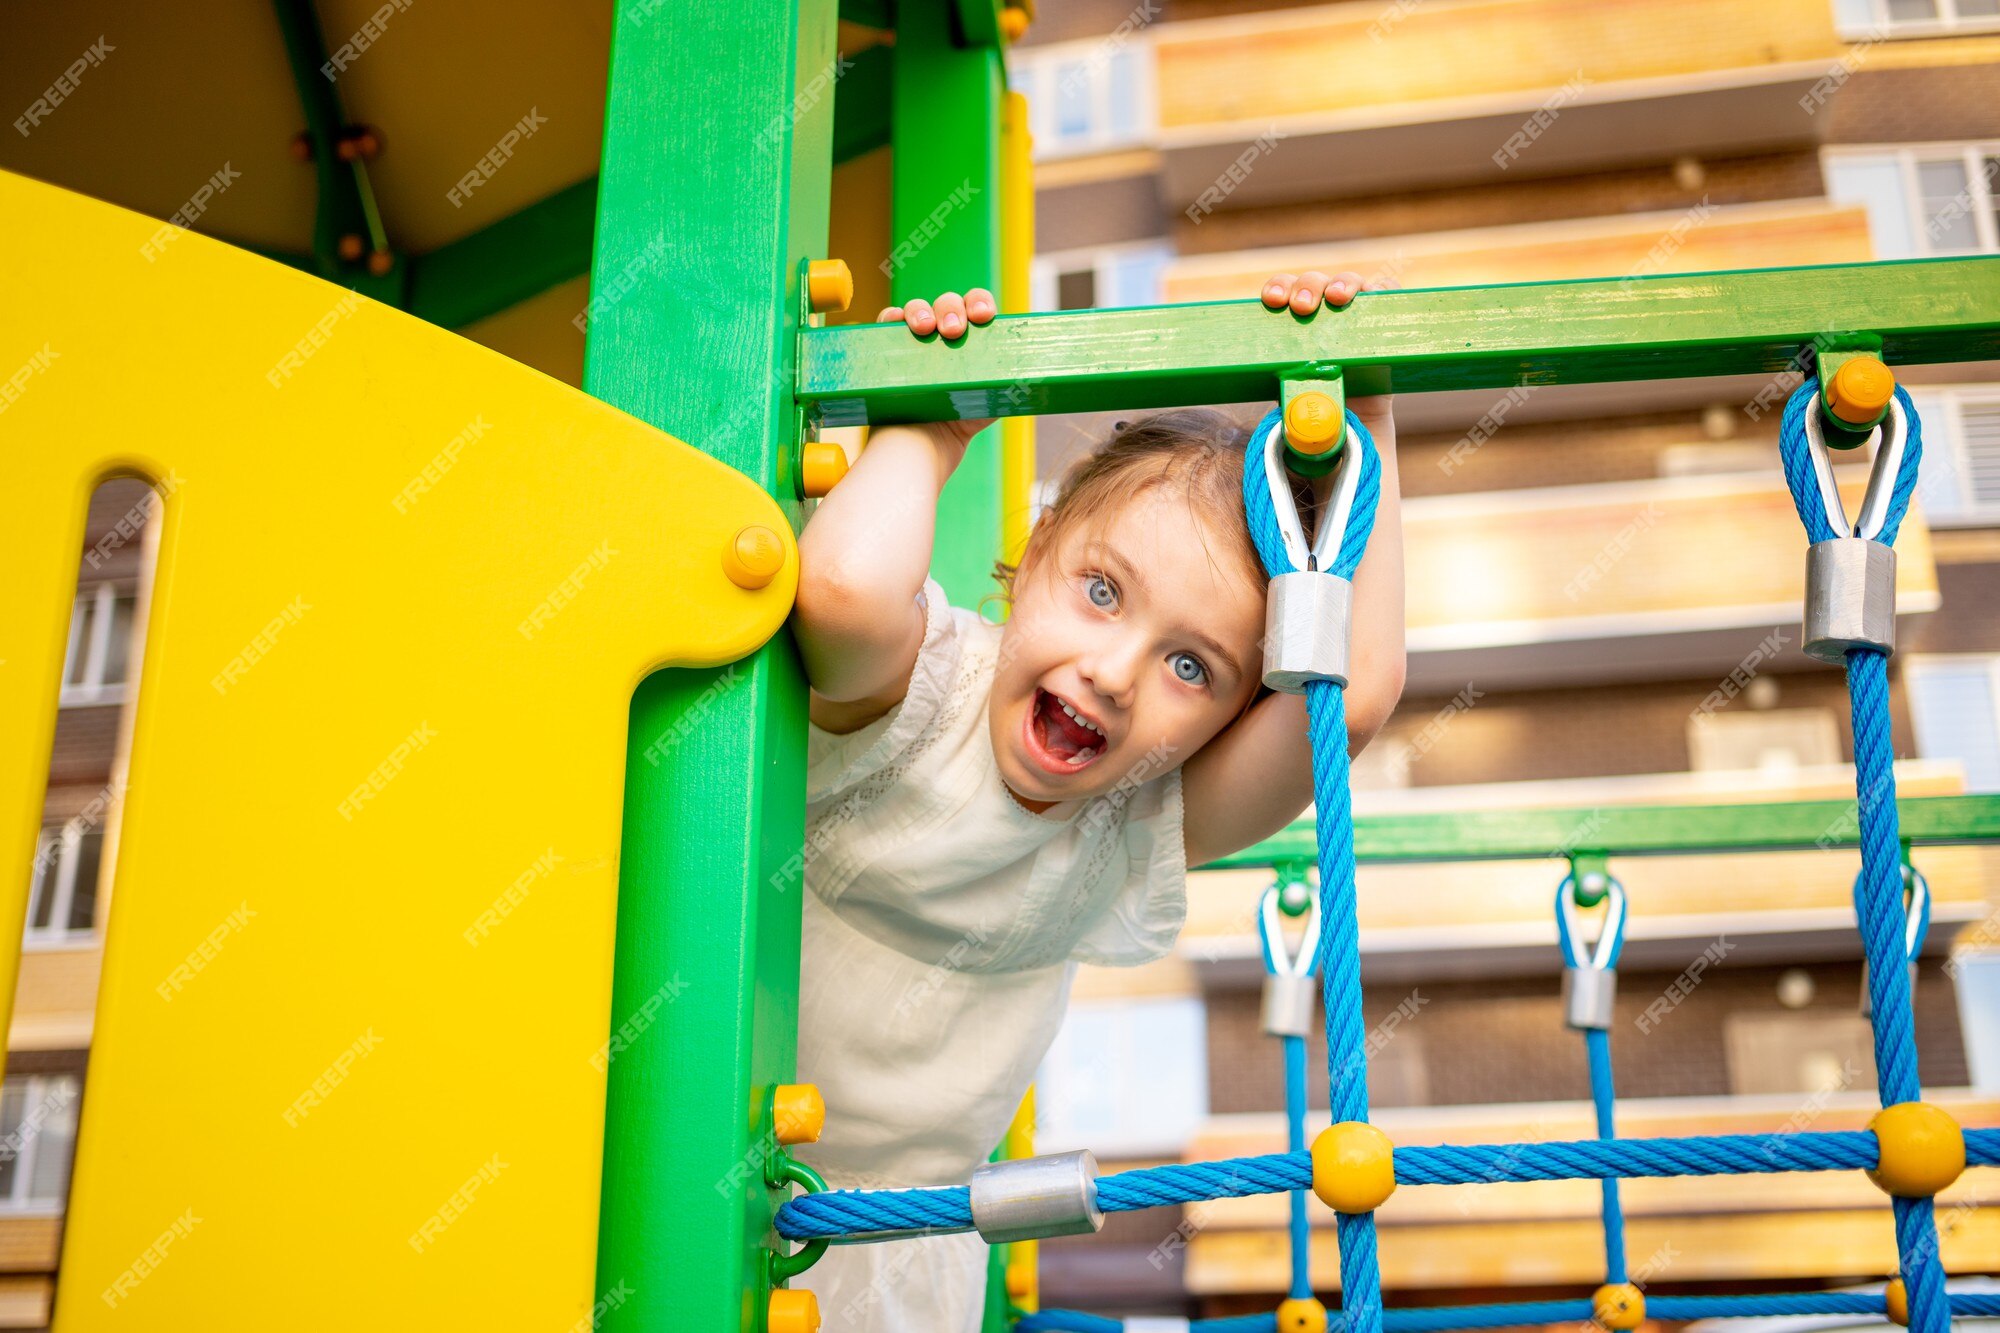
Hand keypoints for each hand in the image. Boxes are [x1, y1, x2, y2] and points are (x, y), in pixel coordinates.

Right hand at [877, 287, 998, 446]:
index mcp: (972, 338)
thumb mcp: (994, 398)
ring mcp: (916, 341)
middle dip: (952, 310)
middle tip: (954, 331)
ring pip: (917, 309)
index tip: (984, 316)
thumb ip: (1012, 379)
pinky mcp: (889, 350)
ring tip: (925, 329)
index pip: (976, 307)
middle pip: (948, 303)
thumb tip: (1037, 370)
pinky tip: (897, 321)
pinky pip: (887, 323)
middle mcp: (944, 335)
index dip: (980, 303)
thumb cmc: (961, 423)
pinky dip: (892, 317)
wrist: (926, 449)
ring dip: (921, 311)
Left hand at [1261, 270, 1398, 414]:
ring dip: (1343, 283)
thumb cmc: (1317, 396)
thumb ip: (1290, 391)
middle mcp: (1323, 306)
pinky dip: (1382, 288)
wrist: (1352, 414)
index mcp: (1293, 316)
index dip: (1277, 287)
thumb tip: (1291, 406)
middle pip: (1314, 281)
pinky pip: (1387, 292)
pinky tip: (1375, 293)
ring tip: (1337, 298)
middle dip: (1307, 287)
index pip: (1284, 289)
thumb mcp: (1297, 391)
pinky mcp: (1382, 318)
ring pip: (1349, 281)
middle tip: (1302, 307)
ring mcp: (1354, 309)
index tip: (1273, 301)